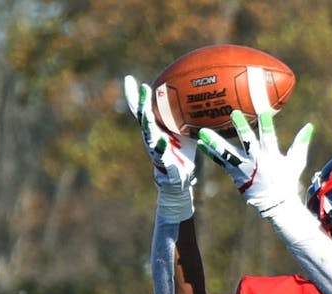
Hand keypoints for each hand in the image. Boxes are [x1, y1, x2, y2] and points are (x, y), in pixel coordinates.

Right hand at [124, 75, 196, 221]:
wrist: (180, 175)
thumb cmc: (183, 150)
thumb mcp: (185, 130)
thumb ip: (188, 116)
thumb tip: (202, 97)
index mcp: (155, 127)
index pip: (142, 109)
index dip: (134, 95)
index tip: (128, 79)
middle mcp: (151, 135)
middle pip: (143, 117)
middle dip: (141, 102)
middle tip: (143, 88)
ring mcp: (154, 148)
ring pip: (148, 133)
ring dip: (147, 122)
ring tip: (146, 112)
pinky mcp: (162, 161)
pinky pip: (161, 153)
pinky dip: (161, 146)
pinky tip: (163, 140)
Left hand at [197, 109, 313, 215]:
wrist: (275, 203)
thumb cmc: (286, 180)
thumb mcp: (296, 162)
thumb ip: (301, 143)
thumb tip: (309, 126)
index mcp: (271, 156)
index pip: (270, 137)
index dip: (267, 124)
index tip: (263, 110)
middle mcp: (256, 161)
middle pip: (248, 142)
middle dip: (241, 128)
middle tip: (234, 113)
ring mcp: (243, 168)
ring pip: (227, 153)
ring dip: (214, 142)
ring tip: (202, 132)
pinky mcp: (235, 174)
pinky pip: (221, 162)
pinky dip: (210, 153)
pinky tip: (200, 143)